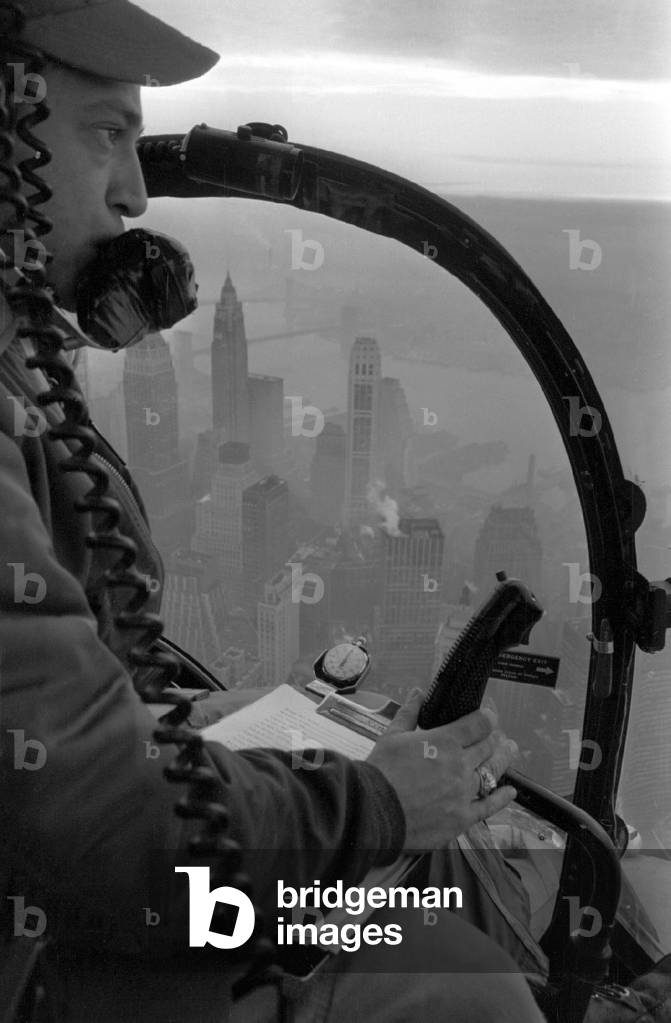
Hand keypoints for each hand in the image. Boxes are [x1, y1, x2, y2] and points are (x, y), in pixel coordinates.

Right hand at [367, 689, 517, 851]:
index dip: (487, 717)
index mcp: (445, 741)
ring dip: (503, 760)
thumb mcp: (392, 735)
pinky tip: (510, 792)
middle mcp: (460, 765)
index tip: (489, 716)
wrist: (374, 812)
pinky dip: (502, 798)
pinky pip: (488, 806)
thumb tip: (418, 692)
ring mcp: (464, 793)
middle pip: (488, 747)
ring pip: (492, 773)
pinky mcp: (462, 818)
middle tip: (499, 735)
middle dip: (495, 738)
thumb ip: (409, 712)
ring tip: (510, 751)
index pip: (478, 724)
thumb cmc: (381, 771)